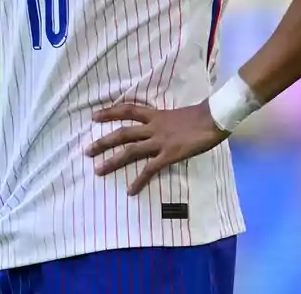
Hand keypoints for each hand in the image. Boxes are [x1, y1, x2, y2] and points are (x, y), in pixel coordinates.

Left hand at [86, 101, 229, 195]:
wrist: (214, 118)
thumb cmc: (201, 116)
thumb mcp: (178, 115)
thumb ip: (166, 122)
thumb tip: (163, 127)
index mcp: (156, 115)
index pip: (128, 110)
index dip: (110, 112)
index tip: (94, 116)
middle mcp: (153, 127)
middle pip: (122, 133)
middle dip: (104, 142)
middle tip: (87, 150)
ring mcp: (160, 141)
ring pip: (130, 151)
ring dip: (113, 161)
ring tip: (98, 170)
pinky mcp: (168, 155)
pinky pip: (150, 169)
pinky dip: (139, 180)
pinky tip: (130, 190)